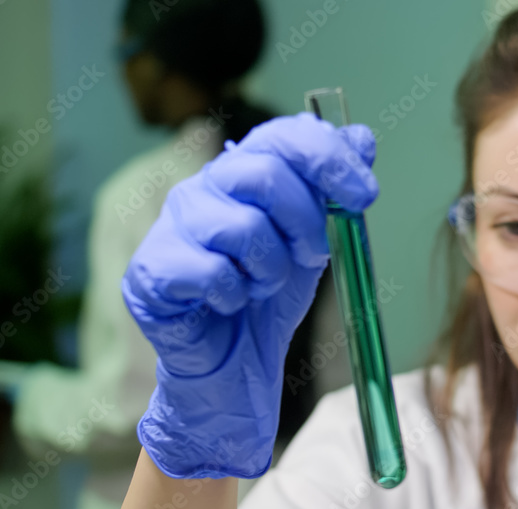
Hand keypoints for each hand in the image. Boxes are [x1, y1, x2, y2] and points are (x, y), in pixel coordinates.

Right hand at [121, 112, 377, 478]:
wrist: (232, 363)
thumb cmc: (267, 295)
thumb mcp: (313, 241)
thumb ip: (332, 192)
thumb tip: (362, 138)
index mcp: (244, 171)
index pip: (284, 136)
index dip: (329, 159)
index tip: (365, 195)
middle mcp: (204, 186)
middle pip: (264, 175)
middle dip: (305, 223)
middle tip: (314, 257)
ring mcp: (173, 225)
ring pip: (241, 228)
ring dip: (270, 269)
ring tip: (261, 286)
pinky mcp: (152, 268)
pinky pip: (212, 272)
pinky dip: (236, 296)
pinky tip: (230, 304)